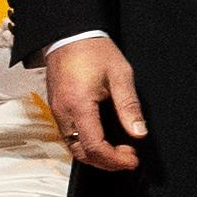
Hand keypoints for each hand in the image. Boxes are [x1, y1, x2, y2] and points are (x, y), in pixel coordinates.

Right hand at [46, 33, 146, 172]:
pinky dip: (86, 145)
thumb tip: (139, 132)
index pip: (95, 146)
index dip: (115, 160)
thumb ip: (129, 106)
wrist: (69, 35)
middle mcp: (63, 112)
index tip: (132, 160)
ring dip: (95, 155)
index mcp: (79, 105)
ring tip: (119, 151)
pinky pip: (69, 136)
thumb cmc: (94, 50)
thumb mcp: (120, 75)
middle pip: (81, 153)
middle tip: (128, 158)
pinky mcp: (57, 108)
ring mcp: (57, 111)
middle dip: (106, 162)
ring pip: (73, 147)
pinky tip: (102, 140)